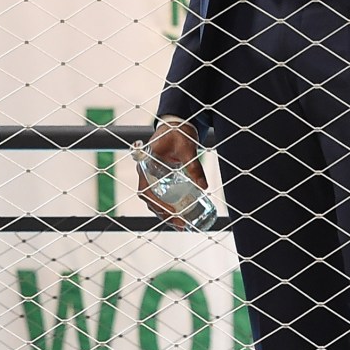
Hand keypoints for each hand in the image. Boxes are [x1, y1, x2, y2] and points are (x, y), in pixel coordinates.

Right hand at [137, 116, 208, 230]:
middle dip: (163, 214)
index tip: (172, 213)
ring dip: (165, 213)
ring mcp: (151, 176)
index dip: (157, 204)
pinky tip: (180, 215)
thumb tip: (204, 186)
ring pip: (154, 199)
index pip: (146, 190)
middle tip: (180, 224)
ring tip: (181, 225)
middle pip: (149, 199)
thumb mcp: (187, 147)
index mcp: (145, 164)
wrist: (176, 124)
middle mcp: (145, 172)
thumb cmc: (178, 132)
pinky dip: (168, 206)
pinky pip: (160, 195)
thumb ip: (194, 166)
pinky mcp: (159, 178)